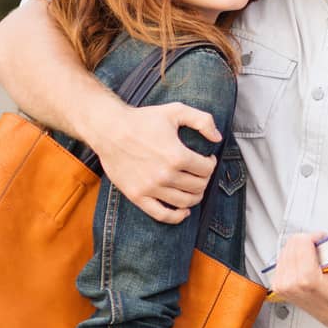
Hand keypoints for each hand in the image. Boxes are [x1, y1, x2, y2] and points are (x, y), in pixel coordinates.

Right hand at [93, 101, 220, 223]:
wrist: (109, 129)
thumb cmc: (143, 119)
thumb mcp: (176, 110)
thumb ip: (203, 120)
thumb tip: (218, 138)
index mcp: (177, 156)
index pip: (207, 169)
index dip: (211, 163)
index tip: (207, 159)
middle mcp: (165, 175)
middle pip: (199, 186)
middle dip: (204, 179)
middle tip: (200, 172)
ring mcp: (150, 188)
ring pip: (185, 202)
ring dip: (195, 196)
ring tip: (194, 187)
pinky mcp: (137, 196)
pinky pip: (161, 215)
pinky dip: (177, 217)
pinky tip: (184, 211)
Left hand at [269, 232, 327, 327]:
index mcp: (306, 280)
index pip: (302, 242)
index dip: (315, 237)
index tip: (324, 241)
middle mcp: (290, 283)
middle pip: (293, 243)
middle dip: (308, 241)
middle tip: (321, 249)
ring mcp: (281, 285)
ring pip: (286, 249)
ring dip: (300, 248)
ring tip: (314, 256)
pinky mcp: (278, 285)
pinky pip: (282, 259)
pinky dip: (294, 256)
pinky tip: (305, 262)